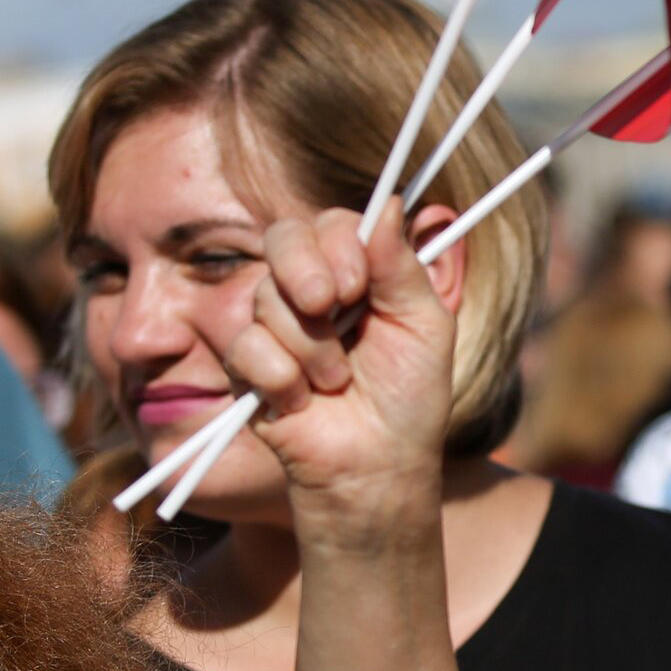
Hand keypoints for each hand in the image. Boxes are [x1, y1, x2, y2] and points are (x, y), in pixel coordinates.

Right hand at [201, 203, 453, 546]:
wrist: (376, 467)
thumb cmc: (409, 399)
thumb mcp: (424, 326)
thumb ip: (403, 265)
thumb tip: (392, 203)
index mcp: (358, 273)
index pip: (331, 224)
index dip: (337, 244)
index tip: (357, 284)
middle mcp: (311, 290)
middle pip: (283, 238)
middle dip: (305, 271)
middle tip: (330, 307)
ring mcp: (274, 325)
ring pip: (266, 299)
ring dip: (311, 347)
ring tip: (337, 382)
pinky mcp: (246, 365)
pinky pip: (247, 348)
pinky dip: (283, 379)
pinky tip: (304, 402)